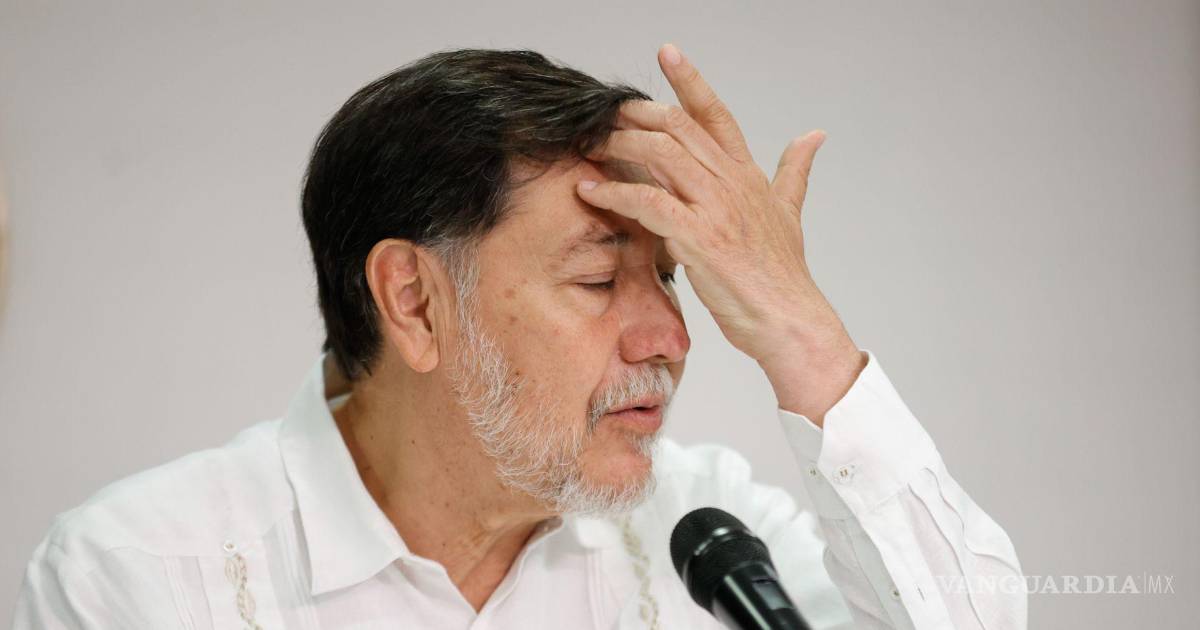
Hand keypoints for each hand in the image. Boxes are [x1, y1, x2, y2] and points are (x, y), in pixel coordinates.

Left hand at [576, 44, 861, 390]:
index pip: (717, 115)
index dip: (690, 81)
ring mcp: (716, 208)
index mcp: (748, 175)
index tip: (666, 52)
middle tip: (604, 114)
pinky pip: (649, 203)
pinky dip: (615, 194)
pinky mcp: (699, 238)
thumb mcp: (790, 212)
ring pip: (661, 155)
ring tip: (590, 148)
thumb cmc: (783, 275)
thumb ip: (795, 170)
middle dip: (636, 114)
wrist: (790, 320)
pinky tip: (591, 192)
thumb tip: (814, 135)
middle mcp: (732, 183)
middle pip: (679, 127)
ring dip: (619, 147)